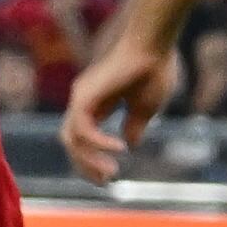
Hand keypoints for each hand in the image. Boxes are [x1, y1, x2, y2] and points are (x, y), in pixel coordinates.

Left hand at [61, 34, 180, 182]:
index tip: (109, 176)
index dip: (91, 159)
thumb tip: (131, 144)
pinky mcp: (84, 95)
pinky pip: (82, 128)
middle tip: (107, 179)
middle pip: (71, 142)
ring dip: (89, 159)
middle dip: (85, 164)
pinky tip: (119, 148)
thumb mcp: (146, 107)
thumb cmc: (155, 70)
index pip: (82, 138)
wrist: (155, 46)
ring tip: (111, 171)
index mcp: (95, 104)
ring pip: (72, 139)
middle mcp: (82, 101)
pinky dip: (97, 142)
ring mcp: (80, 98)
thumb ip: (134, 125)